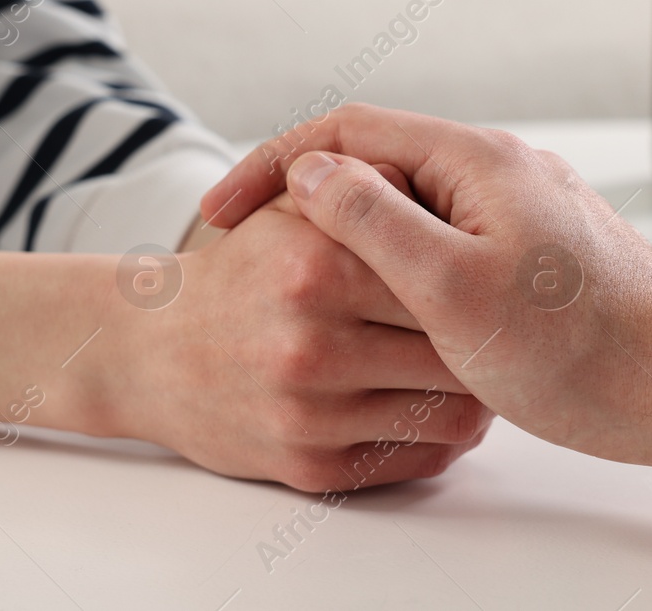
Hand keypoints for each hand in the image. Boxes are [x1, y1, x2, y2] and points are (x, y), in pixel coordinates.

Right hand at [90, 189, 491, 490]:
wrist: (146, 353)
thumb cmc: (235, 273)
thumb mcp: (293, 210)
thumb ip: (364, 186)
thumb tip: (439, 182)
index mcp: (318, 268)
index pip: (436, 268)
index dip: (467, 263)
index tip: (488, 263)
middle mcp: (313, 346)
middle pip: (454, 344)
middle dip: (481, 331)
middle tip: (505, 320)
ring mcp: (311, 417)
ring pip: (450, 410)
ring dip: (481, 391)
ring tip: (488, 365)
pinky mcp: (310, 470)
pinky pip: (413, 459)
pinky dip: (447, 436)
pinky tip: (450, 406)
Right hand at [201, 104, 651, 488]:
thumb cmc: (580, 349)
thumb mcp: (452, 288)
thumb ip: (371, 220)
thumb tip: (310, 170)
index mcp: (474, 160)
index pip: (344, 132)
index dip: (270, 166)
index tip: (220, 215)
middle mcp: (498, 170)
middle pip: (376, 164)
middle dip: (306, 203)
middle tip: (251, 252)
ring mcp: (520, 212)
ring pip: (409, 209)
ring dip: (350, 241)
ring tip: (303, 292)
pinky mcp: (536, 257)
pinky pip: (445, 246)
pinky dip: (399, 271)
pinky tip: (384, 318)